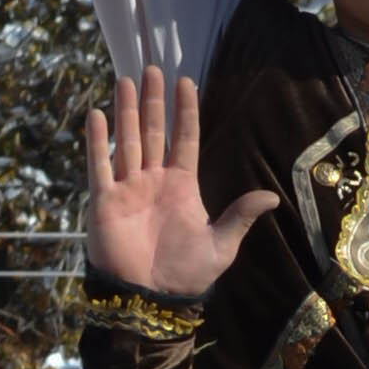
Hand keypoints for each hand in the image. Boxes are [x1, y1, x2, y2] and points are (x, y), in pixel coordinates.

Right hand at [85, 66, 275, 299]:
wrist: (150, 299)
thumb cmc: (185, 275)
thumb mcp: (221, 245)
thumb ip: (240, 217)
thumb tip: (271, 197)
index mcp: (181, 187)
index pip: (185, 139)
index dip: (185, 111)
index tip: (186, 81)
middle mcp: (153, 181)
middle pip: (153, 132)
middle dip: (153, 101)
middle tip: (153, 68)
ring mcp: (128, 189)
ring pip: (127, 140)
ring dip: (126, 111)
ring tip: (127, 79)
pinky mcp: (104, 202)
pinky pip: (100, 165)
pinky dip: (98, 141)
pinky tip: (98, 114)